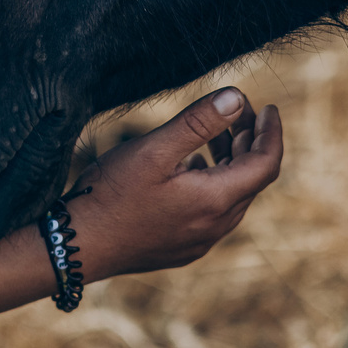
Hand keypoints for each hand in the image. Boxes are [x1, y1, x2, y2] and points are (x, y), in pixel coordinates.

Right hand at [63, 88, 285, 281]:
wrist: (77, 247)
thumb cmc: (110, 194)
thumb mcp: (154, 149)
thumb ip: (199, 122)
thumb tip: (237, 98)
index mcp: (215, 201)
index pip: (266, 164)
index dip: (271, 133)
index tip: (269, 108)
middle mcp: (215, 226)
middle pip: (251, 180)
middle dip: (250, 142)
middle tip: (240, 111)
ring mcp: (200, 241)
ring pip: (232, 197)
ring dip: (232, 163)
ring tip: (218, 134)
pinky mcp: (183, 248)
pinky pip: (213, 213)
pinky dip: (215, 184)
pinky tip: (193, 167)